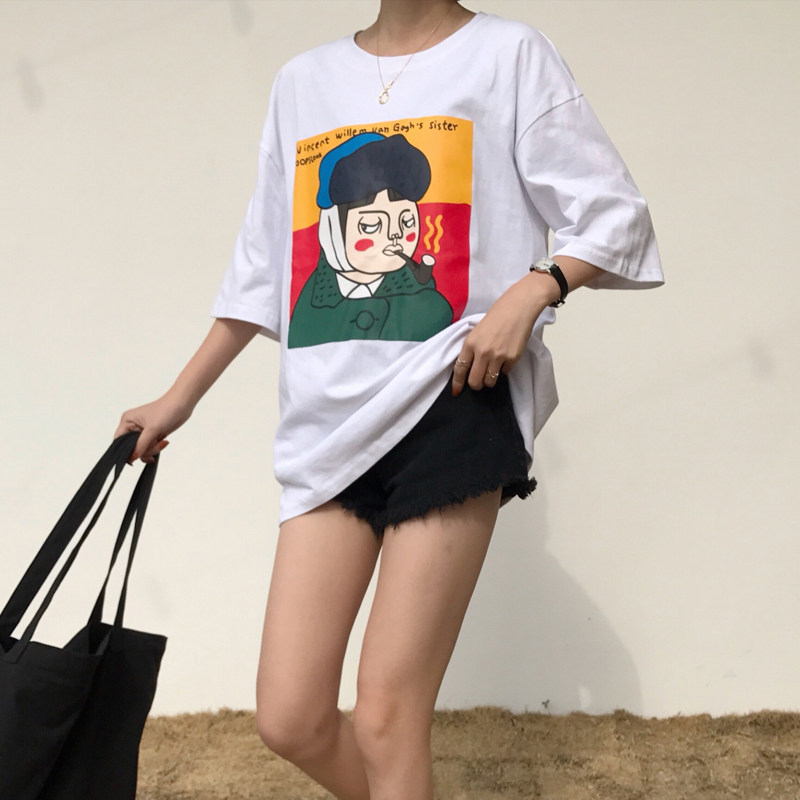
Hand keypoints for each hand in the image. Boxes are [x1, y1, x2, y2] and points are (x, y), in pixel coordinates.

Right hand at [114, 391, 192, 462]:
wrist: (183, 404)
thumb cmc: (166, 409)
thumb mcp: (152, 429)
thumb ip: (141, 445)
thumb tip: (132, 457)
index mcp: (127, 421)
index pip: (119, 440)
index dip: (124, 451)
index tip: (133, 458)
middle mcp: (133, 426)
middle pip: (131, 448)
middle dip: (144, 450)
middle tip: (155, 444)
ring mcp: (143, 431)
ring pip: (141, 449)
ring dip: (152, 449)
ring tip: (162, 442)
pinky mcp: (152, 435)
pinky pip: (150, 448)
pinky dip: (156, 448)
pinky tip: (163, 442)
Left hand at [451, 271, 557, 395]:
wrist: (519, 307)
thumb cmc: (498, 315)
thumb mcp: (477, 330)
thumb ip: (472, 348)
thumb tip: (469, 367)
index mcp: (470, 343)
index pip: (460, 368)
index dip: (458, 383)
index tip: (456, 391)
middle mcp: (482, 352)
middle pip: (475, 381)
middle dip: (476, 384)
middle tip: (479, 381)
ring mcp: (498, 356)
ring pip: (490, 381)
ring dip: (490, 379)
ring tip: (493, 370)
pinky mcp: (512, 358)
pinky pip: (505, 373)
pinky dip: (504, 370)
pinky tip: (505, 358)